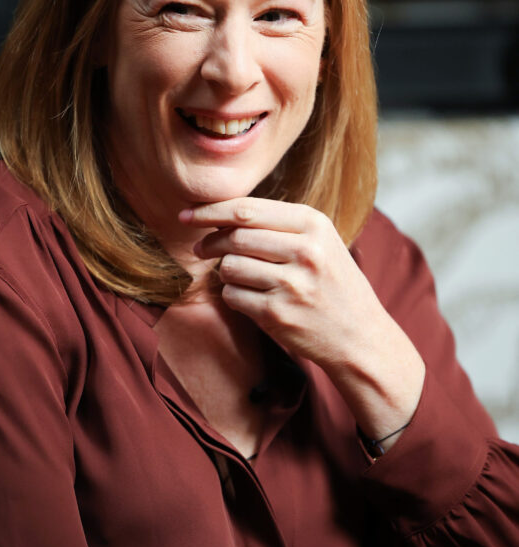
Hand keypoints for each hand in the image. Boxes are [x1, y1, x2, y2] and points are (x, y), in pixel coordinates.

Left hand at [181, 198, 423, 443]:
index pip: (246, 209)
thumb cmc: (333, 283)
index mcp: (314, 224)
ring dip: (225, 272)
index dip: (209, 210)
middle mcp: (305, 251)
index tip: (186, 214)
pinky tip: (251, 298)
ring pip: (229, 267)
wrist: (360, 337)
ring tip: (242, 277)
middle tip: (202, 248)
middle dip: (210, 241)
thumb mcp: (320, 242)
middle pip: (234, 236)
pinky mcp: (277, 314)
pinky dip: (233, 296)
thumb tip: (218, 213)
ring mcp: (291, 284)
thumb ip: (277, 224)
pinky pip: (233, 296)